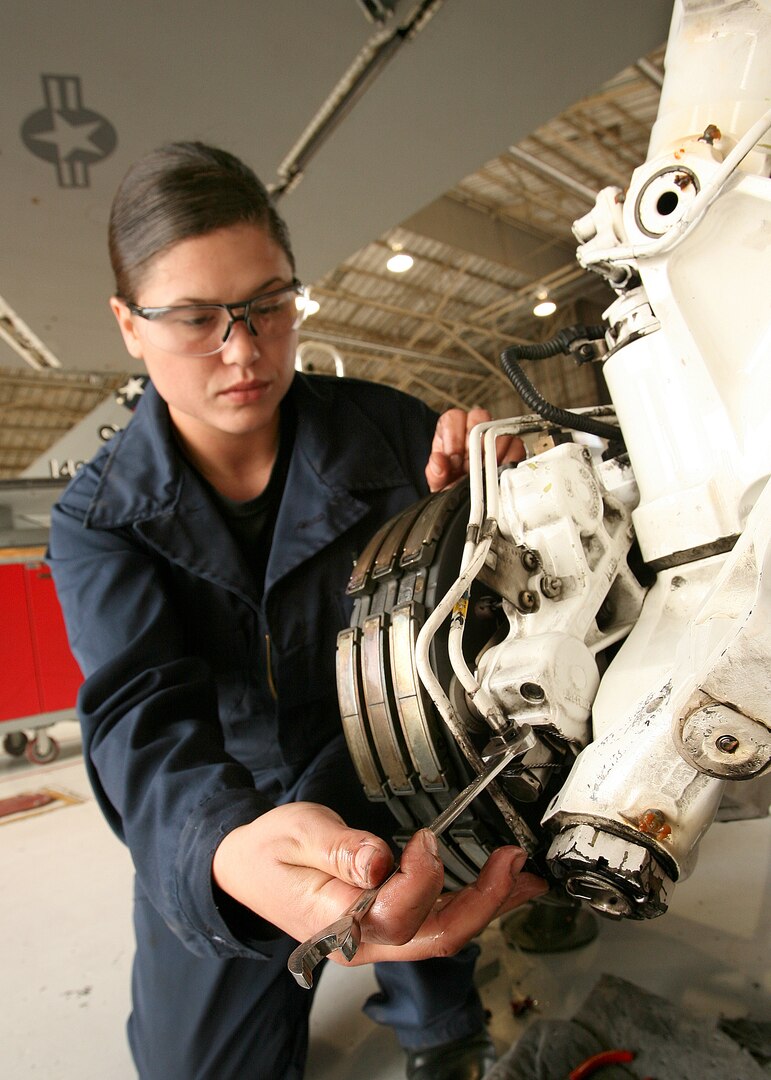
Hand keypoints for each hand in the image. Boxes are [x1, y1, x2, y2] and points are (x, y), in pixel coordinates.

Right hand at [212, 802, 547, 964]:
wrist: (247, 869)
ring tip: (523, 874)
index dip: (421, 879)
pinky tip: (501, 885)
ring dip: (488, 904)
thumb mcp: (296, 833)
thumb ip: (339, 846)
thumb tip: (379, 860)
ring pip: (444, 933)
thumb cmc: (268, 851)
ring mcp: (377, 938)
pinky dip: (475, 902)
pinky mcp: (388, 925)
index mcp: (334, 921)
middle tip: (511, 861)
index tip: (428, 838)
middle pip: (434, 937)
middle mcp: (362, 941)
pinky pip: (438, 922)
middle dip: (482, 901)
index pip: (393, 915)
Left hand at [425, 407, 524, 491]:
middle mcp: (474, 429)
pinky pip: (516, 446)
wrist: (468, 502)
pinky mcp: (513, 449)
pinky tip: (499, 474)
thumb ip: (435, 471)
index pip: (453, 418)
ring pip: (499, 430)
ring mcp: (495, 437)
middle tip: (470, 464)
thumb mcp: (439, 481)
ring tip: (483, 472)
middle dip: (474, 443)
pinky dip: (509, 460)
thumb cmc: (453, 484)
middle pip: (479, 417)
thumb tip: (438, 461)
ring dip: (491, 453)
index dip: (453, 437)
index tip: (453, 458)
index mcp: (452, 430)